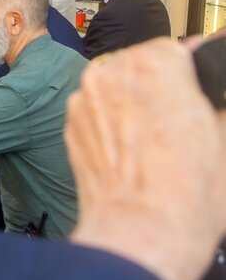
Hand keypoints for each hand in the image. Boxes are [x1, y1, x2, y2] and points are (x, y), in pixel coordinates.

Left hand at [67, 38, 225, 279]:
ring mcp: (84, 97)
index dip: (188, 74)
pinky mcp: (69, 123)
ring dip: (130, 102)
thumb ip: (217, 93)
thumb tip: (218, 77)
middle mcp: (111, 71)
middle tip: (177, 124)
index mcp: (155, 63)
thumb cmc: (187, 189)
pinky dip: (109, 122)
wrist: (140, 231)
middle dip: (157, 87)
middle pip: (139, 65)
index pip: (174, 49)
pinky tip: (130, 152)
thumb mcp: (223, 133)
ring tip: (153, 142)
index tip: (195, 93)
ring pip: (114, 86)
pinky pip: (95, 110)